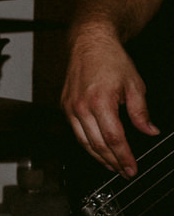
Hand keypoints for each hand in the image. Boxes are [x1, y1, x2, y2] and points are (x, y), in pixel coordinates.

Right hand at [63, 27, 154, 175]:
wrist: (89, 43)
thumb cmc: (111, 60)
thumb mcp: (135, 85)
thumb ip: (141, 112)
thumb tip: (150, 131)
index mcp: (100, 101)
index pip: (114, 138)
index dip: (124, 157)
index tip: (132, 168)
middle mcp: (82, 106)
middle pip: (97, 144)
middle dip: (113, 162)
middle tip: (125, 172)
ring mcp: (70, 107)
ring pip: (83, 142)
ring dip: (99, 157)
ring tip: (112, 166)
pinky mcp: (65, 106)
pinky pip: (76, 132)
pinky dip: (87, 144)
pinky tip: (97, 149)